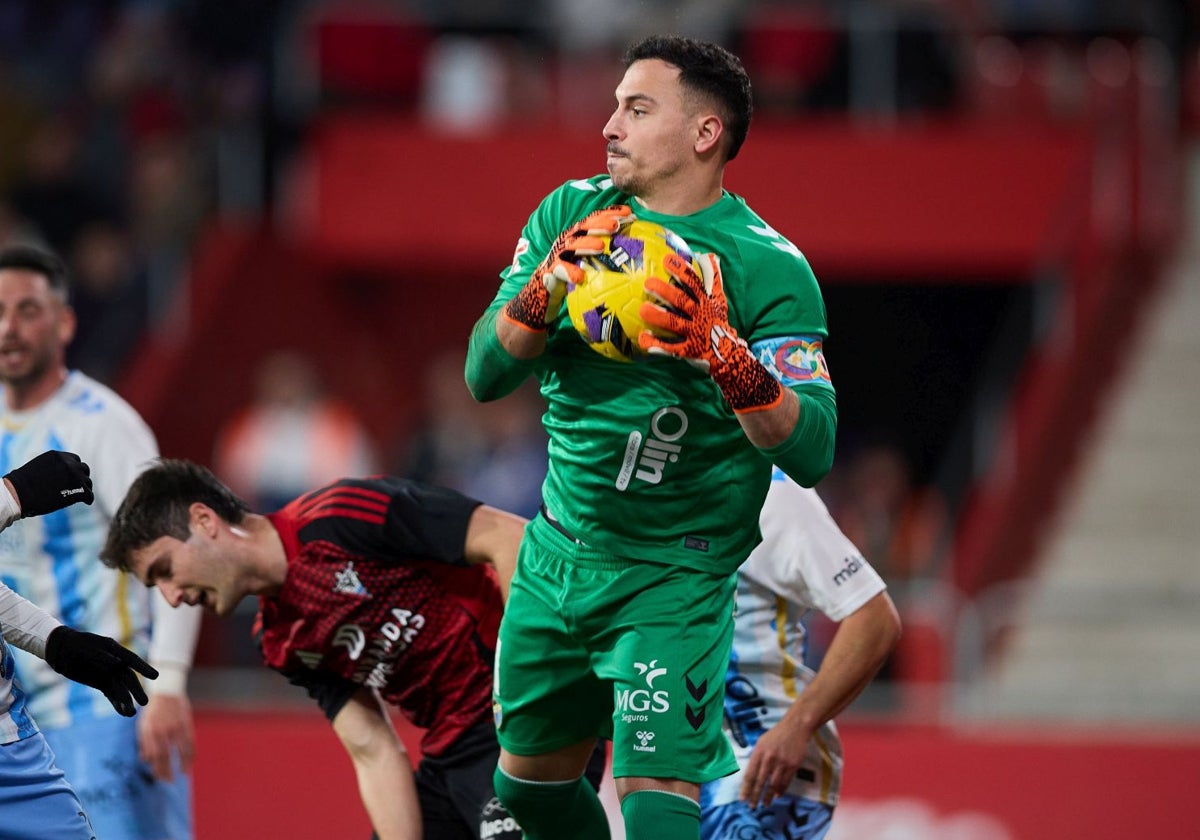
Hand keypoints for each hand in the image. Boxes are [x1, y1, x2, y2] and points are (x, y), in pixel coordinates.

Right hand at [4, 451, 93, 516]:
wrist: (20, 494)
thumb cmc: (23, 484)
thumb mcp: (39, 467)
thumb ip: (52, 467)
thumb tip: (59, 475)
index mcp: (59, 456)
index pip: (74, 459)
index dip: (74, 468)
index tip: (73, 476)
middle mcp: (70, 463)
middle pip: (83, 469)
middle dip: (81, 476)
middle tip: (78, 485)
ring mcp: (76, 476)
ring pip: (87, 482)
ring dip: (85, 487)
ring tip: (81, 495)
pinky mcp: (80, 490)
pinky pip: (89, 494)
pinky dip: (88, 498)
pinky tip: (86, 502)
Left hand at [44, 626, 157, 716]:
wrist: (61, 649)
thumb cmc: (75, 644)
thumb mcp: (86, 647)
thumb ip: (101, 656)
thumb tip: (117, 663)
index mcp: (115, 650)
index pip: (132, 660)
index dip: (144, 668)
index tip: (155, 676)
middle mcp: (115, 663)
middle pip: (128, 678)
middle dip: (136, 691)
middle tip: (144, 702)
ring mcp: (109, 673)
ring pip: (121, 689)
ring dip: (127, 701)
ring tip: (131, 713)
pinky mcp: (102, 683)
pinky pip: (112, 694)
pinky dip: (117, 703)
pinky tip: (124, 712)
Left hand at [138, 693, 194, 780]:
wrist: (167, 691)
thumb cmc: (153, 710)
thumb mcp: (143, 725)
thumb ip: (144, 742)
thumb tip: (145, 759)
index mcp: (149, 732)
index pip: (152, 755)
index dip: (156, 768)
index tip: (158, 778)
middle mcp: (162, 731)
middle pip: (164, 756)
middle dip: (167, 771)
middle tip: (168, 782)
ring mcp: (175, 727)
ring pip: (179, 751)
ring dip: (181, 764)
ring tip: (182, 774)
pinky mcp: (186, 724)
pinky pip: (190, 742)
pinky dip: (190, 753)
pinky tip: (190, 761)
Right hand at [503, 204, 633, 330]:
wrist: (543, 295)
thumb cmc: (572, 279)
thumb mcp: (590, 266)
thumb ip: (608, 259)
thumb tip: (637, 258)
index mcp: (578, 237)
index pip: (595, 221)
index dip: (611, 213)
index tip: (629, 213)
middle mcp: (567, 242)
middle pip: (583, 227)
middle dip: (600, 223)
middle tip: (616, 225)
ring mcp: (557, 255)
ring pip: (571, 245)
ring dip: (586, 244)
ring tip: (601, 247)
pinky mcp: (549, 272)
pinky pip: (559, 271)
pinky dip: (569, 273)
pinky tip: (580, 278)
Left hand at [639, 253, 782, 412]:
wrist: (729, 355)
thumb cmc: (718, 323)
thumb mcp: (719, 300)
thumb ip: (713, 279)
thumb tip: (709, 256)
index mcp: (706, 303)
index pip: (694, 283)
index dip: (681, 270)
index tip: (666, 260)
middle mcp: (700, 316)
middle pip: (682, 301)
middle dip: (666, 292)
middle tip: (648, 283)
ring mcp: (694, 334)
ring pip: (675, 323)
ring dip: (659, 316)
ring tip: (642, 309)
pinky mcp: (689, 351)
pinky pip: (671, 348)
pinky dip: (657, 344)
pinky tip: (643, 338)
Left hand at [738, 714, 811, 807]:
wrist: (796, 727)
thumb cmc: (776, 734)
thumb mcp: (761, 742)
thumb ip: (756, 757)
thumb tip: (751, 774)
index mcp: (759, 752)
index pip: (750, 774)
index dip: (746, 788)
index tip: (743, 799)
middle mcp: (769, 758)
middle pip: (760, 782)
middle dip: (755, 796)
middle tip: (752, 806)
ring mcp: (782, 762)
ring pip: (773, 784)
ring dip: (768, 796)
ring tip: (764, 804)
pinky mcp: (793, 765)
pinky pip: (786, 782)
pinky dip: (781, 790)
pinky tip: (777, 795)